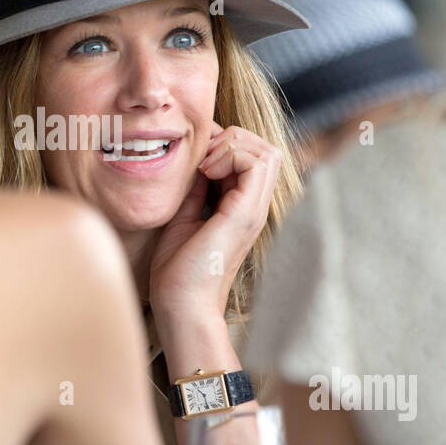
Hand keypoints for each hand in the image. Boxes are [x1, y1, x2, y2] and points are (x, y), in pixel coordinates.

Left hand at [148, 122, 281, 327]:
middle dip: (232, 139)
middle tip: (201, 159)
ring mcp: (254, 210)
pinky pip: (256, 163)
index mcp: (242, 208)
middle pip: (266, 149)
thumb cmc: (177, 271)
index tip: (194, 158)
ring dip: (232, 145)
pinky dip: (230, 155)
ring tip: (204, 165)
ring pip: (268, 151)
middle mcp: (254, 207)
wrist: (180, 305)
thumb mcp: (184, 216)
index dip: (224, 144)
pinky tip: (205, 172)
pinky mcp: (246, 213)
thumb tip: (196, 160)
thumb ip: (195, 189)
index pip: (252, 157)